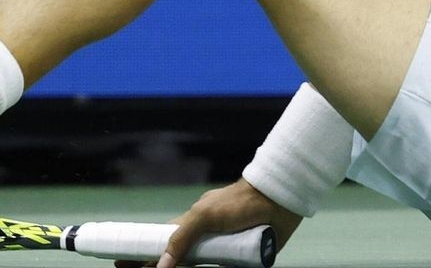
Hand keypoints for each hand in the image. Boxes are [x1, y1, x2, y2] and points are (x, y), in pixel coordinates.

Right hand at [114, 178, 303, 267]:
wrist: (278, 200)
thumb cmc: (240, 202)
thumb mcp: (204, 215)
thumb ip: (181, 237)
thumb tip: (160, 266)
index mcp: (194, 225)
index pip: (162, 244)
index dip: (144, 256)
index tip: (122, 263)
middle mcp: (205, 239)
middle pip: (178, 261)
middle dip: (159, 267)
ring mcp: (222, 250)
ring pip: (198, 267)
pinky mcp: (240, 260)